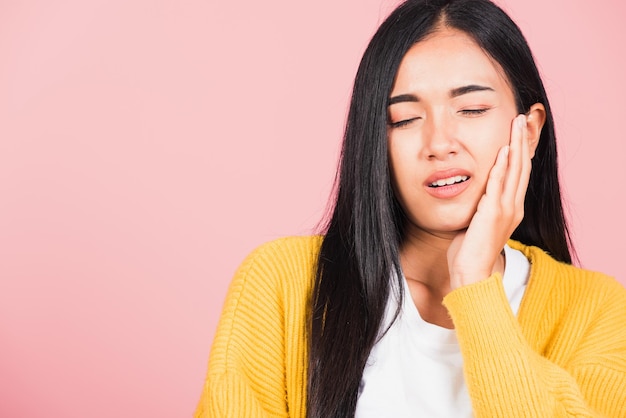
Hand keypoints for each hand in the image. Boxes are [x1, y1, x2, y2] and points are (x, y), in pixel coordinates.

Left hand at [447, 114, 530, 289]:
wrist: (471, 273)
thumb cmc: (470, 251)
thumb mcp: (478, 223)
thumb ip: (481, 207)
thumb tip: (475, 196)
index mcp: (511, 209)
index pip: (519, 174)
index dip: (520, 151)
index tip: (518, 132)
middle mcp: (513, 207)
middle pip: (522, 167)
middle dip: (521, 141)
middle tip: (520, 118)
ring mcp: (506, 210)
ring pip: (515, 171)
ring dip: (516, 146)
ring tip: (515, 125)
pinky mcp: (492, 214)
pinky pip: (499, 185)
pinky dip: (502, 167)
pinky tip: (503, 151)